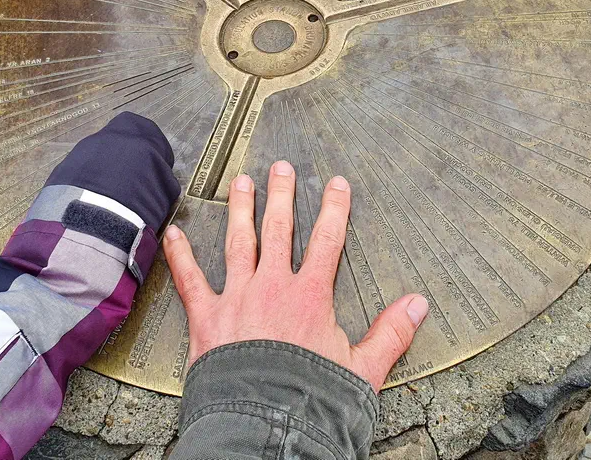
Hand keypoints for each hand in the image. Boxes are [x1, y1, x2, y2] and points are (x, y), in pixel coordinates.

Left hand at [163, 160, 428, 390]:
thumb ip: (391, 333)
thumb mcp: (363, 369)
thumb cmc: (312, 399)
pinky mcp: (208, 318)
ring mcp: (237, 298)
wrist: (266, 422)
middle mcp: (272, 287)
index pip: (327, 241)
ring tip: (241, 183)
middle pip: (279, 230)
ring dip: (240, 210)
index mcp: (310, 296)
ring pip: (239, 243)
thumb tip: (418, 305)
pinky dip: (180, 256)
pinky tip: (173, 233)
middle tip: (281, 168)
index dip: (335, 209)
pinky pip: (190, 280)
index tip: (337, 185)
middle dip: (281, 196)